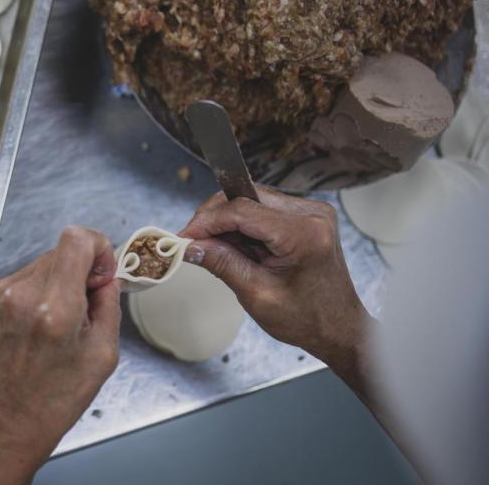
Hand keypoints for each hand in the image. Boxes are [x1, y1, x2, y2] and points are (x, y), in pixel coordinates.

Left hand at [0, 227, 120, 484]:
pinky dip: (41, 289)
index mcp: (55, 309)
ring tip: (63, 318)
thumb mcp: (104, 350)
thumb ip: (108, 301)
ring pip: (45, 261)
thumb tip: (106, 272)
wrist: (16, 416)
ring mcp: (1, 295)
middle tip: (87, 302)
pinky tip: (44, 320)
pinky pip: (27, 276)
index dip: (98, 247)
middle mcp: (23, 296)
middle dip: (82, 268)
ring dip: (61, 279)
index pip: (76, 239)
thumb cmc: (61, 392)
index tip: (102, 272)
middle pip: (62, 249)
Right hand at [180, 188, 372, 372]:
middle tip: (194, 241)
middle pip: (246, 196)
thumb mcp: (256, 294)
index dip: (207, 220)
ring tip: (217, 249)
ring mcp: (311, 212)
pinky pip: (263, 209)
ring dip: (228, 221)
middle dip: (214, 218)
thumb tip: (190, 245)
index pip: (241, 209)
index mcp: (304, 234)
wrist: (338, 327)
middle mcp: (312, 214)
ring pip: (252, 199)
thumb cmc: (306, 318)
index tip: (185, 236)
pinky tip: (237, 246)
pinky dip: (243, 225)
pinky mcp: (306, 216)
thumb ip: (222, 263)